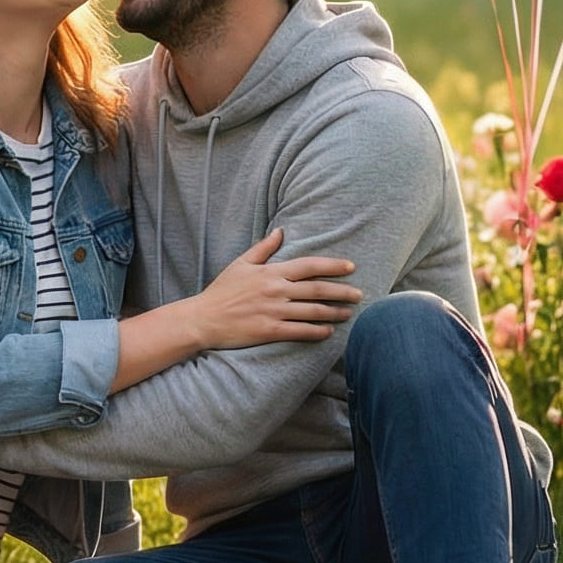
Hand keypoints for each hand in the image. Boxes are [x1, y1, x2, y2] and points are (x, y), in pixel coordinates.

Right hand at [193, 228, 362, 349]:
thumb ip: (263, 248)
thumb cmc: (221, 291)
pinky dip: (317, 331)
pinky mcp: (269, 331)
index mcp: (271, 272)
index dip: (332, 265)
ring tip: (349, 313)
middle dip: (342, 291)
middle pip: (317, 289)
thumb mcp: (241, 264)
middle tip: (359, 294)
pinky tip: (328, 331)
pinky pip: (300, 331)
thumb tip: (281, 231)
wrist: (203, 319)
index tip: (350, 267)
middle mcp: (275, 291)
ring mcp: (273, 312)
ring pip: (312, 311)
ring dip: (334, 312)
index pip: (309, 265)